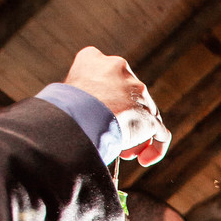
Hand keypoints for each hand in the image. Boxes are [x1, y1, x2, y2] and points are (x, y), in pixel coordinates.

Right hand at [62, 47, 169, 165]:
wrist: (76, 116)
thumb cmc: (60, 108)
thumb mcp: (64, 92)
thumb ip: (79, 96)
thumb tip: (79, 115)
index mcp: (94, 59)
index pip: (106, 76)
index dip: (105, 98)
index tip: (96, 115)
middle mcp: (120, 69)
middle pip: (128, 97)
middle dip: (121, 118)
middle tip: (109, 136)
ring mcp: (137, 91)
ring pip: (143, 114)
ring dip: (135, 135)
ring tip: (124, 153)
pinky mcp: (148, 116)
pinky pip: (160, 133)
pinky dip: (155, 148)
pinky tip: (144, 160)